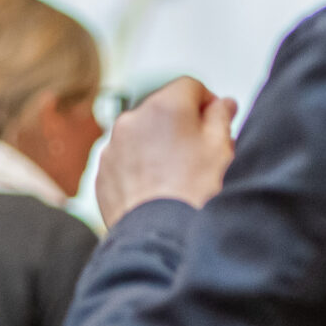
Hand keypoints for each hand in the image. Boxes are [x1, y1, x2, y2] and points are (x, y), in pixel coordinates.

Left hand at [94, 77, 236, 226]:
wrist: (160, 239)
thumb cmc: (193, 195)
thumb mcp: (222, 150)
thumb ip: (221, 117)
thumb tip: (222, 104)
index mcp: (164, 106)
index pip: (189, 86)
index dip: (207, 103)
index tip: (217, 123)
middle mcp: (132, 121)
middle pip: (162, 111)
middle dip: (181, 126)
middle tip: (201, 156)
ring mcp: (112, 148)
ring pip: (142, 137)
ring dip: (159, 148)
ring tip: (178, 180)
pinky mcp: (103, 175)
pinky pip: (126, 163)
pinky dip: (140, 170)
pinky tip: (157, 192)